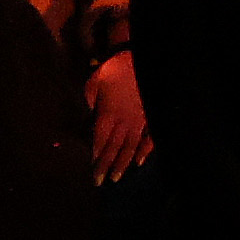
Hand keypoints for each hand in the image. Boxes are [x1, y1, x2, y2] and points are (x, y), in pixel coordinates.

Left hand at [87, 52, 151, 178]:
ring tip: (117, 177)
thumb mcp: (91, 86)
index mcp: (106, 116)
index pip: (100, 143)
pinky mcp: (150, 115)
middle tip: (101, 182)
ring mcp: (139, 120)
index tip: (92, 173)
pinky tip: (140, 161)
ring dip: (123, 163)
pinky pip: (149, 136)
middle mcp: (123, 122)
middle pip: (114, 148)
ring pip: (131, 146)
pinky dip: (145, 150)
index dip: (96, 158)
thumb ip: (90, 105)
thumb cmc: (110, 70)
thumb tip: (89, 118)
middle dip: (107, 166)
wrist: (134, 57)